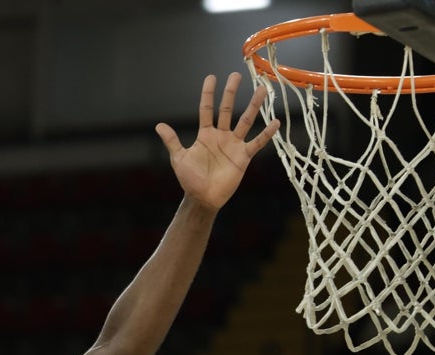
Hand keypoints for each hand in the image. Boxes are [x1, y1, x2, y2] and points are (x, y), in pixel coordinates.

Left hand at [155, 73, 279, 210]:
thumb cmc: (190, 179)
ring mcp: (233, 144)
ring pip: (245, 121)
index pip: (207, 110)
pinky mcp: (243, 156)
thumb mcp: (179, 158)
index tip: (211, 78)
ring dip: (253, 106)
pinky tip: (275, 122)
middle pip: (226, 110)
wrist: (203, 198)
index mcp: (205, 135)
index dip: (208, 94)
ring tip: (261, 90)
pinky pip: (257, 142)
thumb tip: (159, 125)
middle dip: (231, 93)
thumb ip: (172, 141)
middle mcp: (220, 136)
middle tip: (235, 75)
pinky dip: (266, 134)